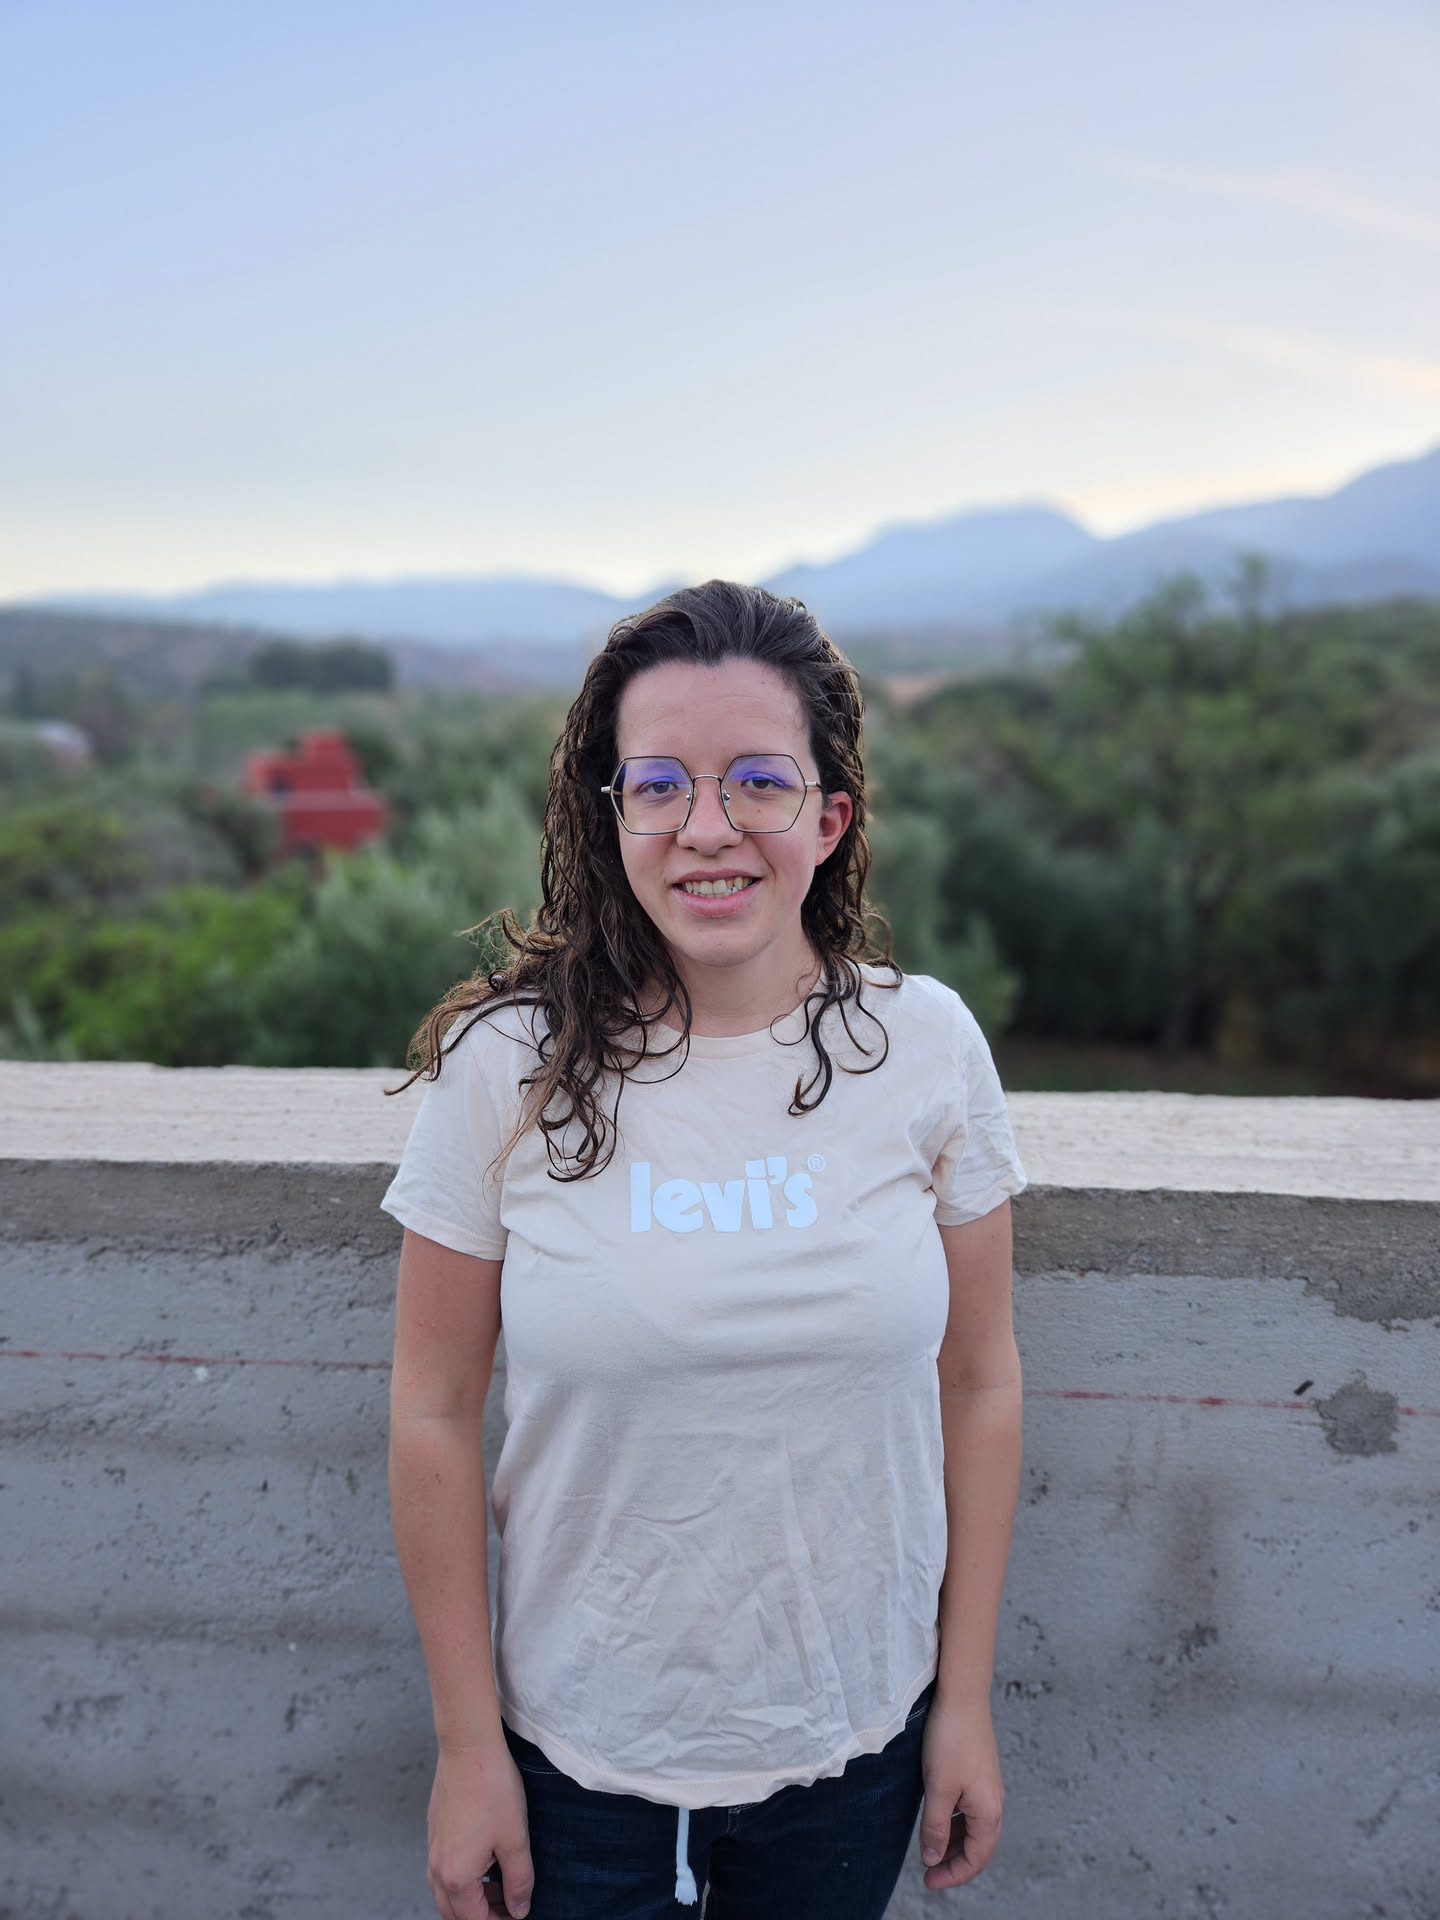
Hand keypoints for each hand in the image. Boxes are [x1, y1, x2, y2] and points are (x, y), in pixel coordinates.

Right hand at [427, 1740, 534, 1919]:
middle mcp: (438, 1868)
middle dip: (481, 1915)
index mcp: (456, 1877)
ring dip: (471, 1898)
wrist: (468, 1746)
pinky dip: (463, 1877)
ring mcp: (433, 1848)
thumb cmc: (493, 1789)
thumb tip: (519, 1910)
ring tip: (501, 1884)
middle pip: (454, 1912)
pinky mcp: (435, 1831)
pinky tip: (487, 1859)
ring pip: (446, 1892)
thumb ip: (519, 1881)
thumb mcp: (516, 1839)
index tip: (519, 1914)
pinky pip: (443, 1869)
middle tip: (510, 1906)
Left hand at [917, 1690, 1003, 1890]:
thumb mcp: (938, 1789)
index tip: (928, 1881)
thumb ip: (935, 1827)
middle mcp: (993, 1802)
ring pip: (972, 1827)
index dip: (953, 1874)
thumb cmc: (951, 1740)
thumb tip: (932, 1858)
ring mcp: (987, 1786)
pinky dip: (953, 1821)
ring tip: (929, 1848)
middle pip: (977, 1846)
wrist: (962, 1695)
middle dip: (953, 1861)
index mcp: (989, 1811)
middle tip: (927, 1871)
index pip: (976, 1858)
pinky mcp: (978, 1772)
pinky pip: (968, 1809)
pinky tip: (936, 1818)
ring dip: (953, 1841)